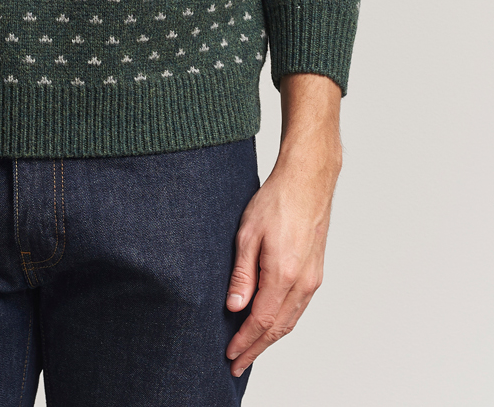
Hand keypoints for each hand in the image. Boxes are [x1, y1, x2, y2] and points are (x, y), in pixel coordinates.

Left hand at [224, 132, 341, 376]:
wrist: (308, 181)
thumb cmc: (276, 201)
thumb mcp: (247, 234)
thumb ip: (242, 274)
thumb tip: (234, 307)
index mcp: (284, 274)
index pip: (261, 321)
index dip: (244, 341)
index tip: (230, 355)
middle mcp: (303, 283)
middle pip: (277, 329)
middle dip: (256, 349)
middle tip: (237, 364)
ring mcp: (313, 279)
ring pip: (290, 321)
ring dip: (270, 340)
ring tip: (251, 350)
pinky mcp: (316, 273)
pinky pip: (298, 308)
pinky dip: (283, 324)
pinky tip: (271, 326)